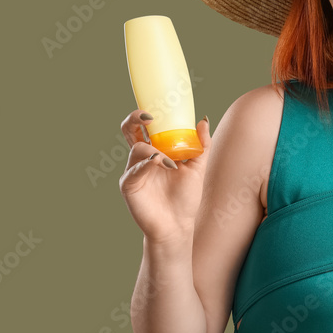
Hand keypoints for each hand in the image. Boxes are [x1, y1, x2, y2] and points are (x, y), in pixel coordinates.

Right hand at [118, 109, 212, 242]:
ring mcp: (133, 170)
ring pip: (136, 148)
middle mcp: (141, 158)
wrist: (177, 225)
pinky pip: (134, 169)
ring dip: (154, 150)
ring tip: (171, 162)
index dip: (146, 114)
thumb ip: (201, 146)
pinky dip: (148, 164)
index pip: (145, 127)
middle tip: (148, 116)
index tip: (157, 108)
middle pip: (130, 130)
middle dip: (135, 118)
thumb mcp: (197, 168)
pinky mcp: (129, 184)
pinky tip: (161, 164)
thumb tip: (203, 120)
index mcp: (155, 151)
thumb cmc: (184, 198)